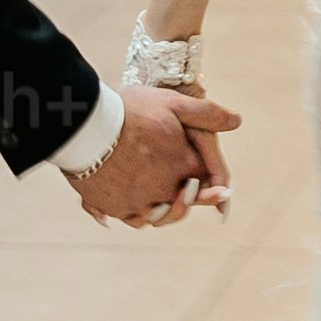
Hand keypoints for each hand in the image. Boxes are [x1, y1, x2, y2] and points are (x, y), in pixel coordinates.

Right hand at [71, 86, 232, 225]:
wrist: (84, 125)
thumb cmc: (130, 111)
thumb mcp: (173, 103)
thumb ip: (208, 114)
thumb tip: (237, 120)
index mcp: (184, 169)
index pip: (209, 185)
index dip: (212, 185)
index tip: (216, 188)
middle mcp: (164, 192)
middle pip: (182, 205)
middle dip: (186, 198)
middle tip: (184, 189)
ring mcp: (136, 203)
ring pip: (155, 216)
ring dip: (159, 209)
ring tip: (155, 196)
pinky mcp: (111, 207)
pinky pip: (126, 217)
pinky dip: (131, 211)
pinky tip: (129, 200)